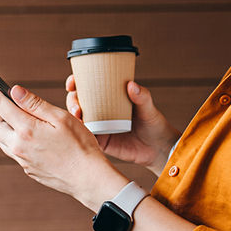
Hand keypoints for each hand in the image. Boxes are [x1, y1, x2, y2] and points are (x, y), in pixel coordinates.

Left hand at [0, 71, 128, 211]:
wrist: (88, 179)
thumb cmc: (80, 146)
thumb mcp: (61, 118)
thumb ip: (35, 104)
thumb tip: (13, 91)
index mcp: (26, 129)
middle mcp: (19, 146)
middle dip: (0, 112)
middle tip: (17, 106)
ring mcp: (22, 160)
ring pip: (2, 140)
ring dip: (8, 128)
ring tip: (31, 123)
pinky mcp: (28, 169)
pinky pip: (14, 152)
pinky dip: (18, 141)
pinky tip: (38, 140)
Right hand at [65, 75, 180, 176]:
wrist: (159, 149)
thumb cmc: (154, 124)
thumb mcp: (148, 108)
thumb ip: (142, 96)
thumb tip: (131, 84)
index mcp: (110, 97)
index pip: (88, 86)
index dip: (76, 82)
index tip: (73, 82)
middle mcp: (101, 110)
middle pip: (79, 101)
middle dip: (72, 100)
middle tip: (77, 105)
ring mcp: (99, 126)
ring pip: (78, 118)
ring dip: (72, 116)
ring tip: (78, 116)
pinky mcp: (101, 141)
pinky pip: (85, 136)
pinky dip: (79, 133)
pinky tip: (77, 131)